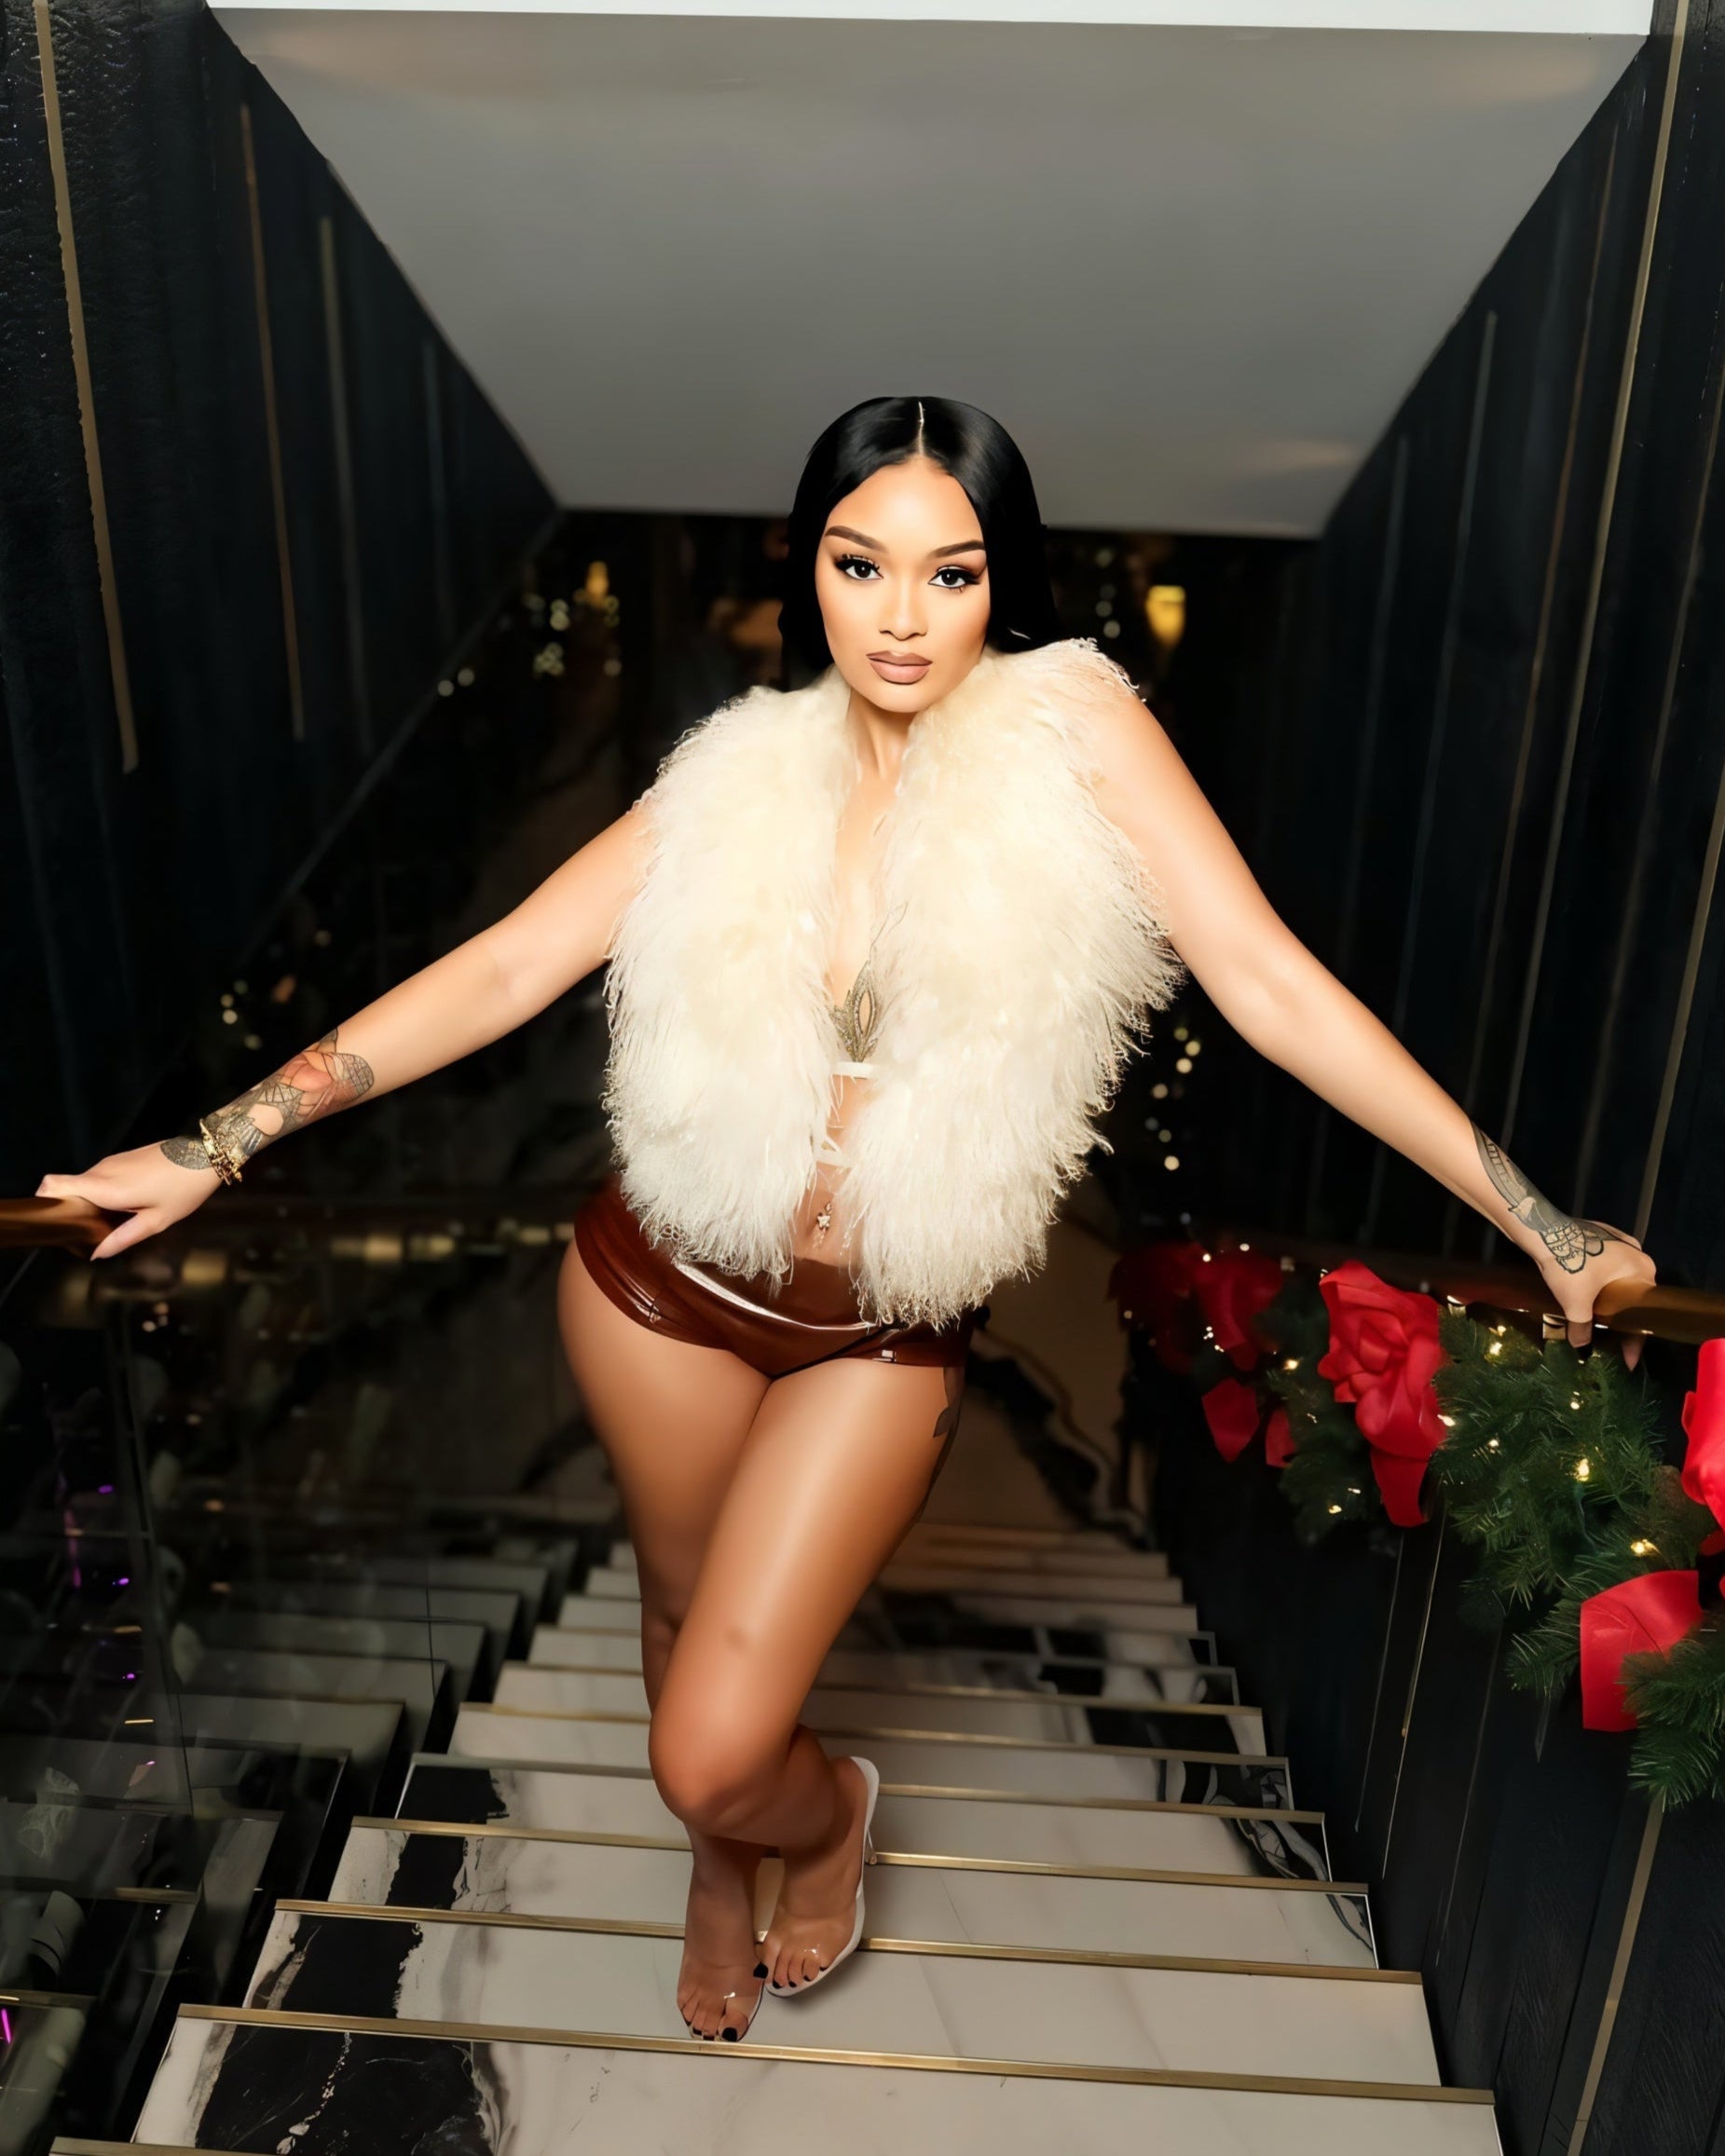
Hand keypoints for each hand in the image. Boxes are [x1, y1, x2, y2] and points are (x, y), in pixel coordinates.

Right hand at [36, 1140, 220, 1260]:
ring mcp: (110, 1162)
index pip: (53, 1185)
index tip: (54, 1222)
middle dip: (69, 1209)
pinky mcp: (120, 1158)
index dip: (44, 1202)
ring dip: (87, 1201)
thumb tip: (98, 1254)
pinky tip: (122, 1205)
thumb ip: (123, 1238)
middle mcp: (101, 1171)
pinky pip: (99, 1177)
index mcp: (105, 1187)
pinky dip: (101, 1192)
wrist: (205, 1154)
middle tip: (87, 1230)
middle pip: (66, 1188)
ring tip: (109, 1220)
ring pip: (83, 1183)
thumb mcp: (156, 1221)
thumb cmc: (184, 1188)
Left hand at [1529, 1220, 1656, 1361]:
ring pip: (1619, 1278)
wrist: (1543, 1230)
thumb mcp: (1576, 1303)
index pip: (1644, 1311)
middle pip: (1633, 1294)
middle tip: (1614, 1339)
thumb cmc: (1569, 1265)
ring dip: (1611, 1298)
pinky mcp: (1601, 1235)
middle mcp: (1637, 1252)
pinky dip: (1601, 1282)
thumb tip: (1580, 1345)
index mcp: (1642, 1268)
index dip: (1636, 1339)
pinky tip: (1591, 1294)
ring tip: (1602, 1318)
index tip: (1629, 1359)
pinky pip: (1607, 1265)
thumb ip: (1581, 1327)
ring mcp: (1619, 1241)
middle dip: (1624, 1318)